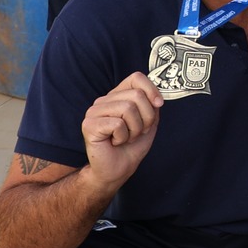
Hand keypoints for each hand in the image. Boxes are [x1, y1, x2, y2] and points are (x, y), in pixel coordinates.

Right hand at [81, 72, 163, 187]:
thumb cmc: (132, 146)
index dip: (152, 90)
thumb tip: (156, 96)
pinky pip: (118, 124)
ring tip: (126, 138)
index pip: (136, 77)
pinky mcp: (89, 125)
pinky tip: (115, 142)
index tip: (158, 105)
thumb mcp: (149, 121)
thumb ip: (152, 104)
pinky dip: (123, 137)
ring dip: (135, 129)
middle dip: (146, 118)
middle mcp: (104, 100)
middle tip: (137, 132)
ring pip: (128, 108)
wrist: (118, 169)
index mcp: (117, 96)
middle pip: (136, 95)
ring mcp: (94, 112)